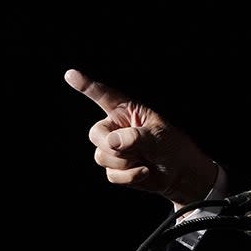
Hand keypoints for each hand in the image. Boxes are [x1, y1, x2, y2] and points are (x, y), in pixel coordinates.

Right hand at [65, 69, 217, 206]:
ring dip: (125, 162)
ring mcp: (113, 149)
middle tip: (133, 150)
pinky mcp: (115, 168)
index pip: (104, 96)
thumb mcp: (158, 137)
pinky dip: (129, 176)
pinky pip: (111, 174)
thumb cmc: (171, 147)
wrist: (179, 173)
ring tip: (144, 160)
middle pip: (96, 134)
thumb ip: (136, 137)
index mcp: (127, 111)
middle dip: (111, 145)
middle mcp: (116, 128)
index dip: (86, 86)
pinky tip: (144, 171)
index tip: (71, 74)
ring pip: (101, 156)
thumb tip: (113, 142)